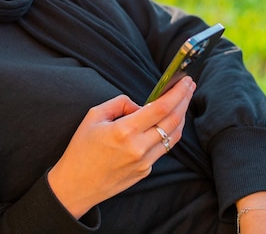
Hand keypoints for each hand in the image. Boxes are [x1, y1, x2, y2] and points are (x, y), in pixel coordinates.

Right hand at [47, 77, 195, 218]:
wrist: (76, 184)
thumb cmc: (81, 148)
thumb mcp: (94, 116)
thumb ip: (120, 104)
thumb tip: (140, 105)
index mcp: (125, 131)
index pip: (161, 108)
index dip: (177, 92)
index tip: (185, 80)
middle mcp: (139, 148)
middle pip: (174, 120)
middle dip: (184, 100)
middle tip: (189, 85)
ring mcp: (145, 162)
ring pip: (174, 136)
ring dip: (181, 116)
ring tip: (182, 101)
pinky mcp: (145, 172)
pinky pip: (162, 148)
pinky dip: (168, 132)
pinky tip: (165, 122)